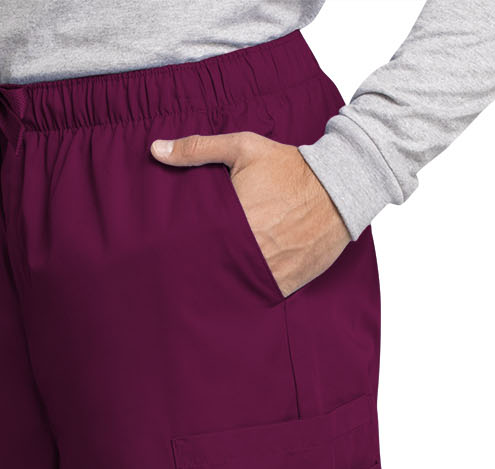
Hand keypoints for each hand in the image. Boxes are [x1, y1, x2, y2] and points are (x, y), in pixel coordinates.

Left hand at [151, 132, 350, 297]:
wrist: (339, 188)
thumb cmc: (288, 166)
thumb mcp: (243, 148)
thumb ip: (197, 149)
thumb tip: (155, 149)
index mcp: (233, 221)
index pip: (194, 245)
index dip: (182, 249)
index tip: (174, 249)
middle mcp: (250, 251)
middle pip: (211, 269)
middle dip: (201, 266)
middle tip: (187, 268)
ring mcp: (268, 272)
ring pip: (233, 286)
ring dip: (223, 282)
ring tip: (211, 279)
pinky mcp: (285, 285)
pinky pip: (258, 294)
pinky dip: (249, 290)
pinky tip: (238, 285)